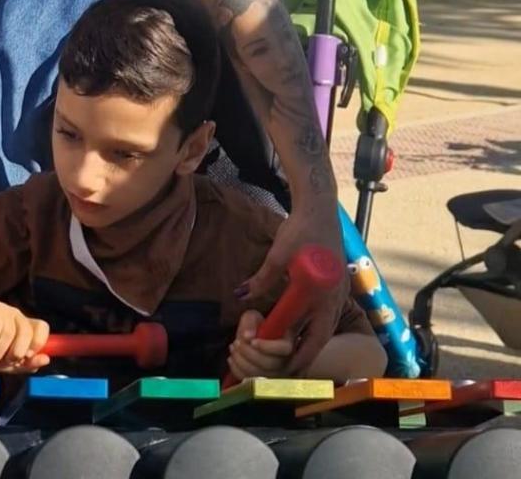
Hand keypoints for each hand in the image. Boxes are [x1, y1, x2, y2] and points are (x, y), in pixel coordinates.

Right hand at [0, 300, 50, 372]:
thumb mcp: (3, 364)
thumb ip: (24, 365)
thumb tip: (45, 360)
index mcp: (23, 328)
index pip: (42, 328)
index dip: (38, 342)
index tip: (26, 356)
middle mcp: (16, 316)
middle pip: (28, 331)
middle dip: (17, 351)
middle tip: (5, 362)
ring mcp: (3, 309)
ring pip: (11, 331)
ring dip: (0, 351)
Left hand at [227, 310, 293, 379]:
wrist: (251, 339)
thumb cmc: (255, 327)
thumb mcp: (253, 317)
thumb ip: (250, 322)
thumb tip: (248, 336)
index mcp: (288, 342)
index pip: (284, 349)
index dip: (268, 347)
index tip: (252, 341)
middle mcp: (285, 361)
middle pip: (270, 364)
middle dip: (249, 353)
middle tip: (237, 342)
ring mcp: (274, 374)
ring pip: (259, 374)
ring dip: (241, 361)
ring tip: (233, 347)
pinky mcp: (262, 382)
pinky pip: (249, 381)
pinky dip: (237, 370)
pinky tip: (232, 358)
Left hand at [241, 203, 347, 373]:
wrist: (319, 208)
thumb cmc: (300, 230)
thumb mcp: (279, 255)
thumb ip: (262, 278)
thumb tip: (241, 296)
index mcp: (324, 295)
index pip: (315, 338)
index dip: (300, 358)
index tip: (284, 371)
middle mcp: (335, 298)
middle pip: (320, 337)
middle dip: (301, 354)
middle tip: (281, 369)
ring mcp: (337, 292)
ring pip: (322, 326)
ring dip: (304, 340)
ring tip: (285, 353)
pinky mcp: (334, 285)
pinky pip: (322, 313)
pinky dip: (309, 324)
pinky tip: (294, 327)